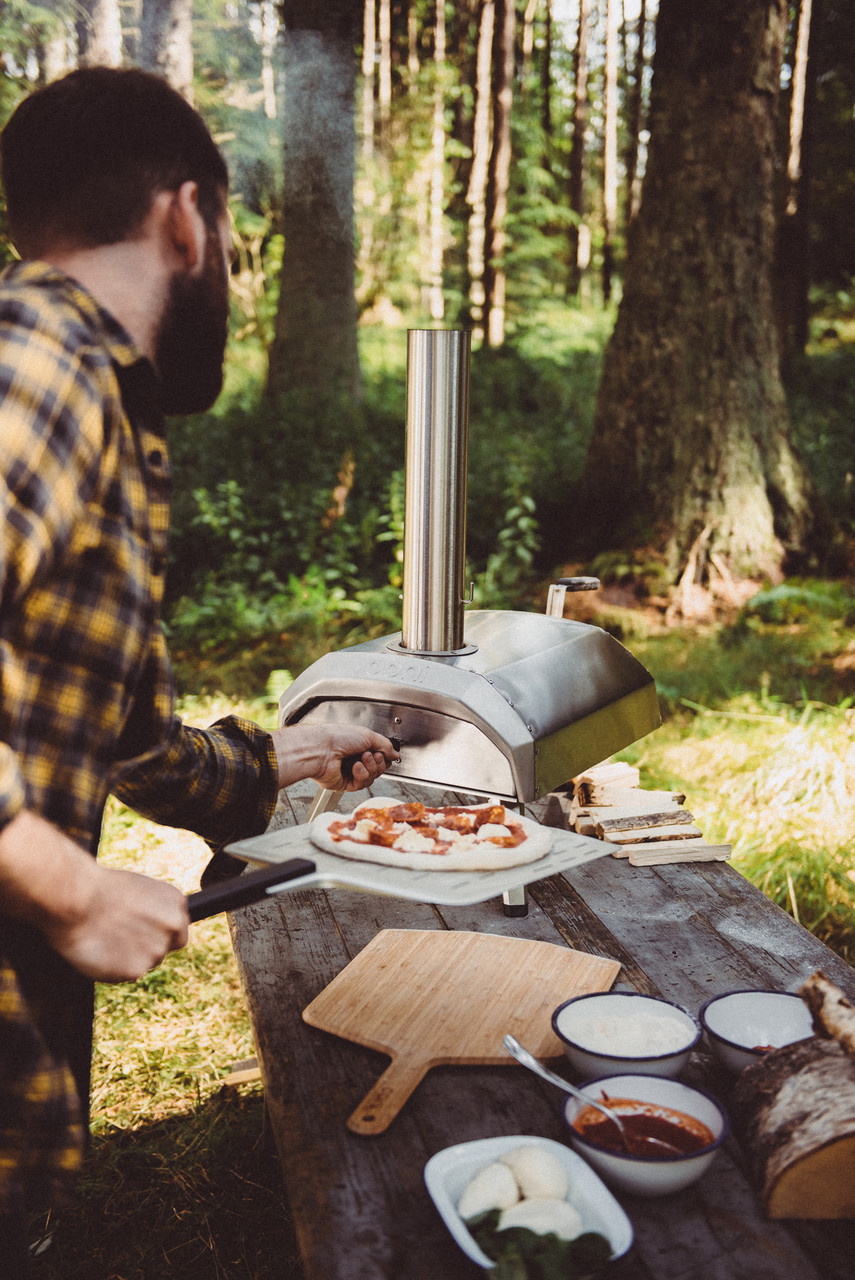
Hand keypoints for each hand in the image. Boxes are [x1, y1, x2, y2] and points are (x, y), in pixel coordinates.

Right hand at [0, 811, 188, 980]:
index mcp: (176, 902)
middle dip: (146, 949)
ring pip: (144, 964)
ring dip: (127, 959)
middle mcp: (173, 926)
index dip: (158, 934)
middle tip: (119, 939)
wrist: (76, 898)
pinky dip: (112, 969)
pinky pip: (124, 975)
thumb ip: (153, 910)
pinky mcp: (137, 970)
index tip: (140, 933)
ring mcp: (157, 949)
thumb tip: (152, 925)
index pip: (178, 930)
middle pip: (164, 950)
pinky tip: (99, 950)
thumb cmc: (98, 889)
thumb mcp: (137, 889)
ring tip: (104, 939)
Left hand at [271, 724, 398, 791]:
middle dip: (378, 762)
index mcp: (359, 745)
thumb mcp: (368, 735)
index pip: (380, 755)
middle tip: (373, 755)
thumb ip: (385, 745)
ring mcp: (350, 772)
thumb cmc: (338, 737)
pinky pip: (362, 784)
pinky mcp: (345, 784)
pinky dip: (361, 775)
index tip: (385, 753)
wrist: (321, 750)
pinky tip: (355, 768)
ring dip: (370, 768)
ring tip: (361, 759)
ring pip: (372, 777)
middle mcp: (354, 758)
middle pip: (378, 768)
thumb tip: (395, 754)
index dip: (385, 756)